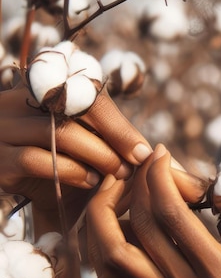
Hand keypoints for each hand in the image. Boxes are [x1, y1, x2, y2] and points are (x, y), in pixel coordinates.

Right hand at [0, 84, 151, 227]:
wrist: (29, 190)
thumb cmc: (68, 160)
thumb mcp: (88, 139)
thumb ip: (109, 134)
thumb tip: (150, 150)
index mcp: (44, 86)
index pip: (87, 95)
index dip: (119, 124)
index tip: (145, 151)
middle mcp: (19, 101)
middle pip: (76, 111)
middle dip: (114, 140)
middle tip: (136, 164)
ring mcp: (4, 128)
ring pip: (59, 134)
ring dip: (97, 156)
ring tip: (119, 173)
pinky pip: (36, 159)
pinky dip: (70, 171)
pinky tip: (90, 181)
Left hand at [86, 144, 220, 277]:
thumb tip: (187, 175)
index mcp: (220, 275)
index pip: (171, 215)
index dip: (160, 176)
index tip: (162, 152)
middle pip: (134, 232)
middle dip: (131, 188)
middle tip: (140, 164)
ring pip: (111, 262)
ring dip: (104, 220)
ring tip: (119, 190)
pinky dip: (106, 250)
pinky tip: (119, 225)